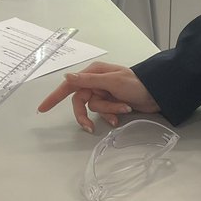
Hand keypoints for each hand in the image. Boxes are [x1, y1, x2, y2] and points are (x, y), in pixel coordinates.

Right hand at [37, 61, 160, 132]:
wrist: (158, 93)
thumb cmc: (136, 84)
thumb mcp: (111, 81)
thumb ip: (87, 81)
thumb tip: (66, 77)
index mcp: (93, 72)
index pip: (69, 85)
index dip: (54, 97)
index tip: (42, 108)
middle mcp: (96, 82)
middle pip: (80, 102)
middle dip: (86, 114)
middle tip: (89, 128)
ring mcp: (104, 92)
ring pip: (94, 108)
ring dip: (108, 110)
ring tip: (122, 108)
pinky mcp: (112, 102)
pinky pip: (104, 112)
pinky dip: (112, 113)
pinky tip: (122, 112)